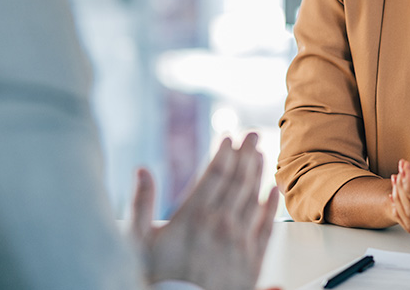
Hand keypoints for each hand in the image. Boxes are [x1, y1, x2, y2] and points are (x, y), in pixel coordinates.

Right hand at [130, 133, 278, 289]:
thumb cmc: (158, 280)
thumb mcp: (137, 241)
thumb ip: (140, 203)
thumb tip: (142, 171)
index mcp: (193, 216)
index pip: (215, 174)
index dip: (224, 152)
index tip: (229, 137)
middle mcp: (220, 224)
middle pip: (238, 180)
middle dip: (246, 154)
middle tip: (252, 135)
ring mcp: (239, 241)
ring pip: (254, 198)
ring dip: (258, 173)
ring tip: (261, 154)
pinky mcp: (252, 260)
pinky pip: (266, 226)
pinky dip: (271, 206)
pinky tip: (273, 191)